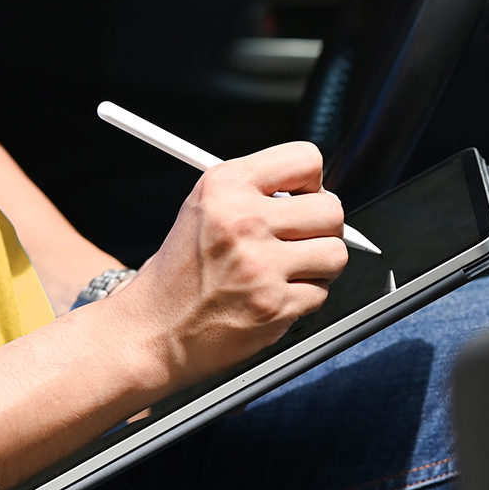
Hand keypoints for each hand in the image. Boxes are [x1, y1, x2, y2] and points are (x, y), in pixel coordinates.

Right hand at [104, 141, 348, 384]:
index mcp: (225, 186)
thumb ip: (256, 190)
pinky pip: (321, 292)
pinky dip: (305, 297)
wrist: (153, 330)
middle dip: (321, 228)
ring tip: (288, 269)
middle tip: (299, 239)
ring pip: (335, 253)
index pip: (306, 159)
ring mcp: (260, 265)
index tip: (302, 197)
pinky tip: (275, 295)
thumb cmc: (180, 272)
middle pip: (331, 210)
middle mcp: (243, 221)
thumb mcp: (203, 207)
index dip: (311, 182)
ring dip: (319, 265)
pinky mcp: (274, 306)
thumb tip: (316, 191)